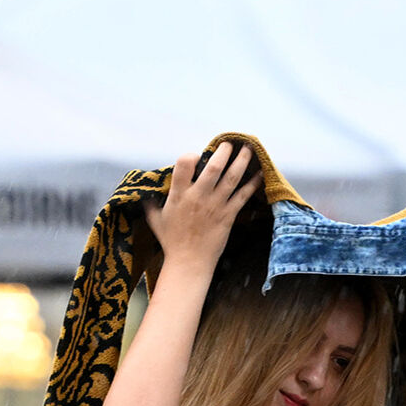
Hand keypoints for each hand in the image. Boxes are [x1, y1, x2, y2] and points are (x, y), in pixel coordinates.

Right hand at [146, 144, 257, 271]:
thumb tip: (145, 191)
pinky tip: (260, 172)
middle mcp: (198, 196)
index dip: (190, 155)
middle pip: (214, 167)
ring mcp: (215, 205)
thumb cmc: (171, 241)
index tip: (196, 155)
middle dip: (224, 151)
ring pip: (232, 178)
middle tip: (230, 143)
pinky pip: (243, 195)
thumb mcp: (155, 219)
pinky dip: (253, 183)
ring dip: (242, 161)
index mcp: (179, 194)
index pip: (184, 164)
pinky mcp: (228, 216)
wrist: (188, 263)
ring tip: (248, 148)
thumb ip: (151, 202)